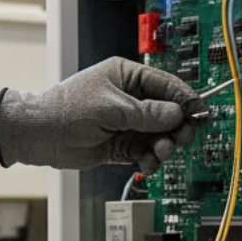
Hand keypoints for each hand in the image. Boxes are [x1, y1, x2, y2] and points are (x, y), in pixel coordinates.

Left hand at [0, 57, 206, 174]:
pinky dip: (150, 159)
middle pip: (167, 113)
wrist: (41, 135)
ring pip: (158, 135)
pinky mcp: (121, 144)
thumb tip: (176, 114)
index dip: (185, 100)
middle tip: (181, 138)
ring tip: (160, 153)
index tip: (200, 114)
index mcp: (127, 77)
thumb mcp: (111, 108)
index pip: (166, 86)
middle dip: (176, 127)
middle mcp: (130, 99)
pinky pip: (145, 151)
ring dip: (163, 146)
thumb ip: (146, 113)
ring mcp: (126, 122)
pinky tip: (148, 163)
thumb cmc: (67, 110)